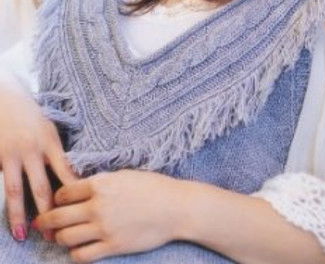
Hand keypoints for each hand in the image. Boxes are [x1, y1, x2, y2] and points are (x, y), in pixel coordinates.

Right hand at [0, 76, 76, 240]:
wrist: (3, 96)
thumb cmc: (30, 114)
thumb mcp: (49, 128)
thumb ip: (56, 151)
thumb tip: (72, 176)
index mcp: (50, 141)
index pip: (65, 171)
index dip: (71, 193)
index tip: (78, 211)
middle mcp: (32, 149)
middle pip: (42, 187)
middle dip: (48, 212)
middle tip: (52, 235)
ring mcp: (11, 154)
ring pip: (16, 190)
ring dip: (19, 215)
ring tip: (22, 234)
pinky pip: (1, 181)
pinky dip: (4, 198)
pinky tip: (4, 216)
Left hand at [34, 169, 187, 262]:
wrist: (175, 207)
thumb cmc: (152, 187)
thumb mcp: (123, 175)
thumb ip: (100, 182)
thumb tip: (79, 190)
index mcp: (101, 184)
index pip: (64, 193)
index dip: (56, 198)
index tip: (57, 201)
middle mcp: (98, 206)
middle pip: (58, 216)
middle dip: (46, 220)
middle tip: (43, 223)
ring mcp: (104, 228)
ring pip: (66, 237)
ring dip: (60, 237)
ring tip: (62, 236)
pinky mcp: (112, 246)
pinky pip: (82, 255)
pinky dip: (75, 253)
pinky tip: (79, 248)